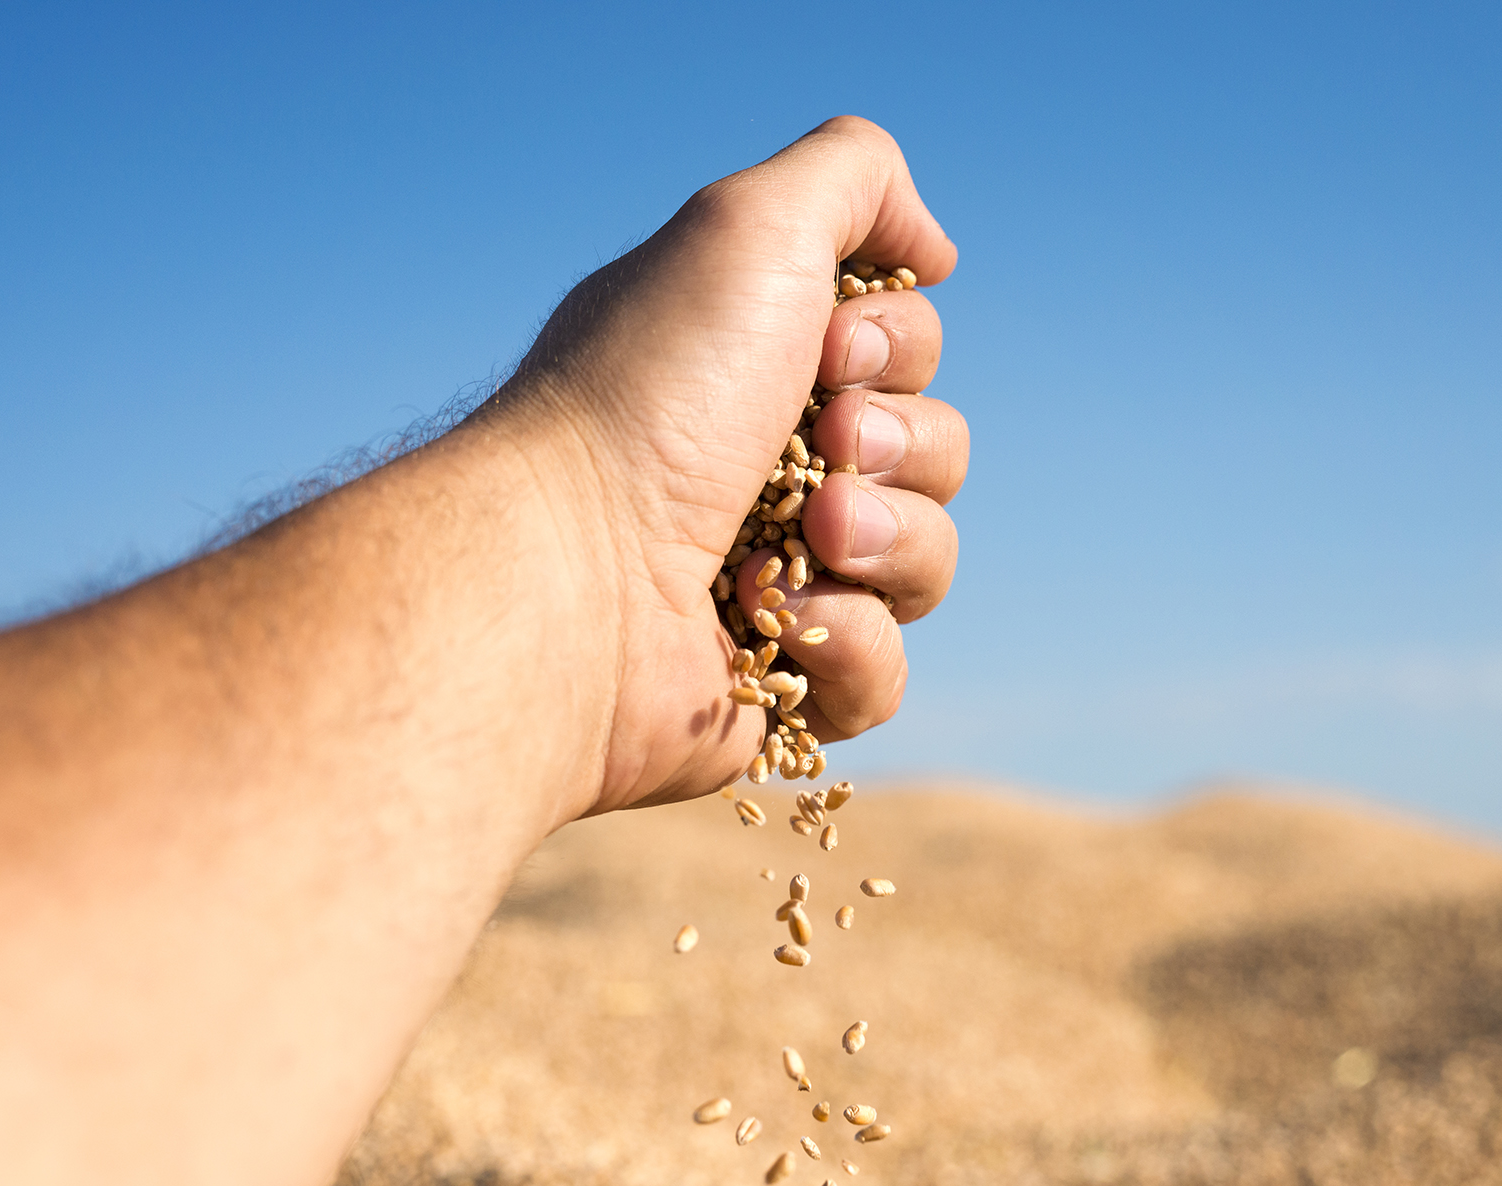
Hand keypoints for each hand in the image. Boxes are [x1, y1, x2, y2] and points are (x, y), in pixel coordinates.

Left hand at [483, 116, 966, 813]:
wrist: (566, 574)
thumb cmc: (646, 398)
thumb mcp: (749, 226)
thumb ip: (857, 178)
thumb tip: (934, 249)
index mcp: (755, 368)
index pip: (908, 355)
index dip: (893, 350)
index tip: (825, 352)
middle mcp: (764, 471)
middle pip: (935, 454)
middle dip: (896, 446)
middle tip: (819, 448)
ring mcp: (774, 585)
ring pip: (926, 565)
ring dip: (882, 543)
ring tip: (798, 542)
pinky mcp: (774, 691)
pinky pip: (883, 678)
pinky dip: (848, 646)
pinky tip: (772, 625)